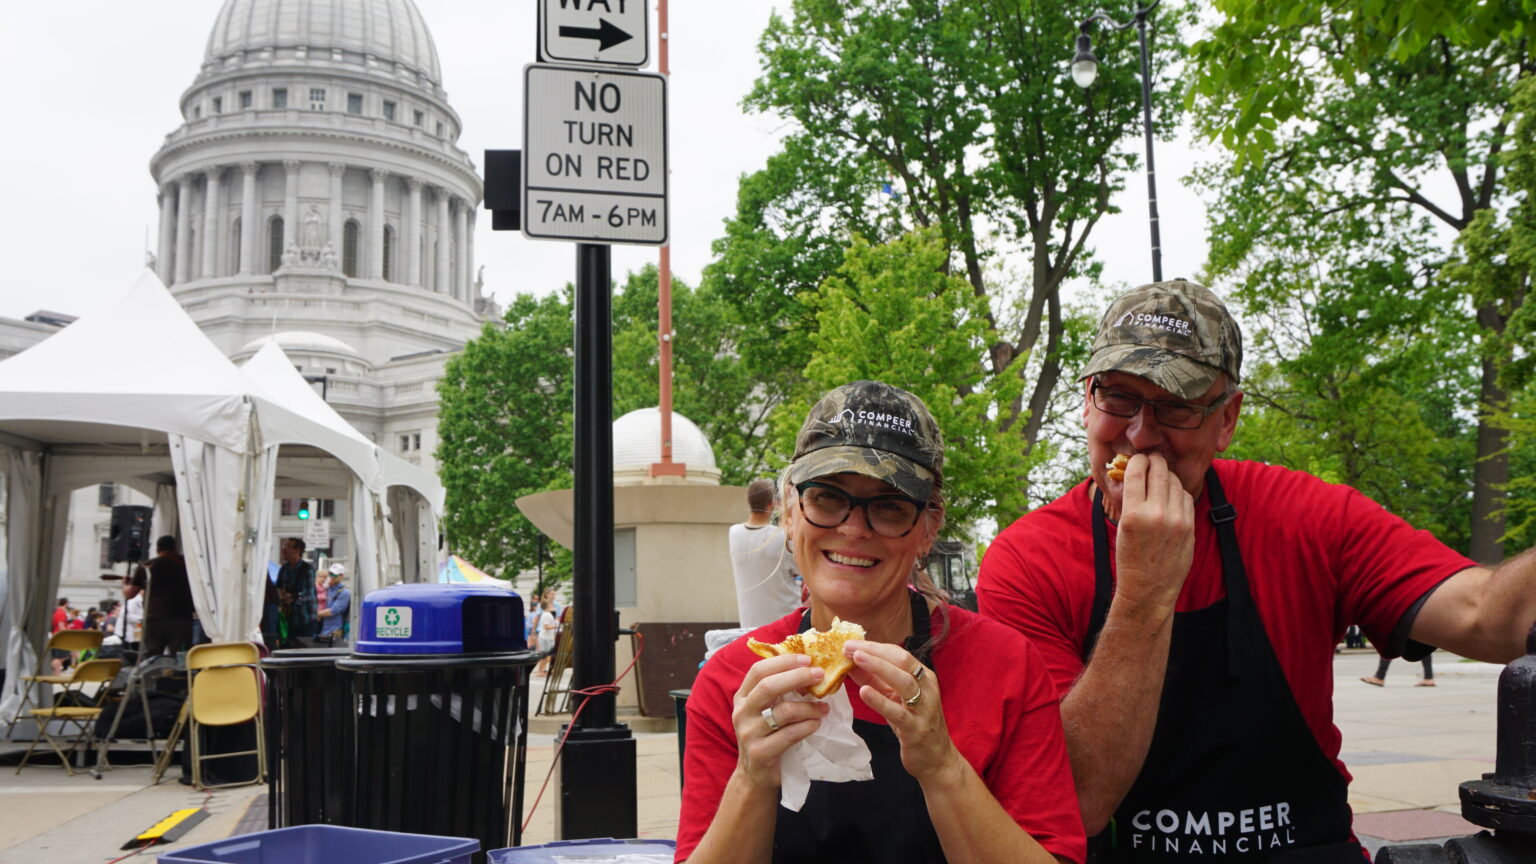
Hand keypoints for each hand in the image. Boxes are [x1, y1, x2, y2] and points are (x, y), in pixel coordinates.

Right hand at [730, 653, 830, 790]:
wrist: (754, 775)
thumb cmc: (766, 736)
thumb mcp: (764, 710)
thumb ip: (778, 692)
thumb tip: (809, 668)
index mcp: (742, 697)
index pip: (758, 670)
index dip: (783, 662)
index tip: (807, 659)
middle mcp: (742, 712)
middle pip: (768, 686)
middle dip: (798, 677)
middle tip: (820, 674)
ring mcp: (748, 733)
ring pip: (783, 712)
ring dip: (809, 707)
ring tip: (824, 707)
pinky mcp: (760, 752)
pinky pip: (789, 735)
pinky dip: (807, 727)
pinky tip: (816, 724)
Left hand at [845, 639, 960, 785]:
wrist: (936, 759)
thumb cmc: (914, 724)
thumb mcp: (894, 698)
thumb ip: (875, 680)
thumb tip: (851, 663)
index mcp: (923, 677)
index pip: (898, 654)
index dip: (873, 646)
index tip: (850, 642)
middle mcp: (927, 688)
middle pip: (903, 662)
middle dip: (874, 652)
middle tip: (849, 647)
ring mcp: (924, 708)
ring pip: (904, 682)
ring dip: (879, 668)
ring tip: (856, 659)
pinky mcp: (916, 729)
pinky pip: (897, 712)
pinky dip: (880, 701)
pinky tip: (864, 692)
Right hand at [1114, 453, 1194, 609]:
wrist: (1149, 588)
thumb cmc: (1129, 557)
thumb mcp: (1122, 527)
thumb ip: (1131, 499)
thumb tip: (1136, 473)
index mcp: (1133, 513)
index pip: (1138, 471)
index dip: (1138, 460)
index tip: (1137, 459)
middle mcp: (1157, 514)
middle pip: (1160, 471)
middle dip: (1154, 462)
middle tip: (1151, 460)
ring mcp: (1177, 520)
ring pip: (1175, 482)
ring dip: (1167, 475)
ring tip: (1161, 476)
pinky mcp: (1189, 527)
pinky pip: (1186, 497)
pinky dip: (1178, 491)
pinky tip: (1171, 494)